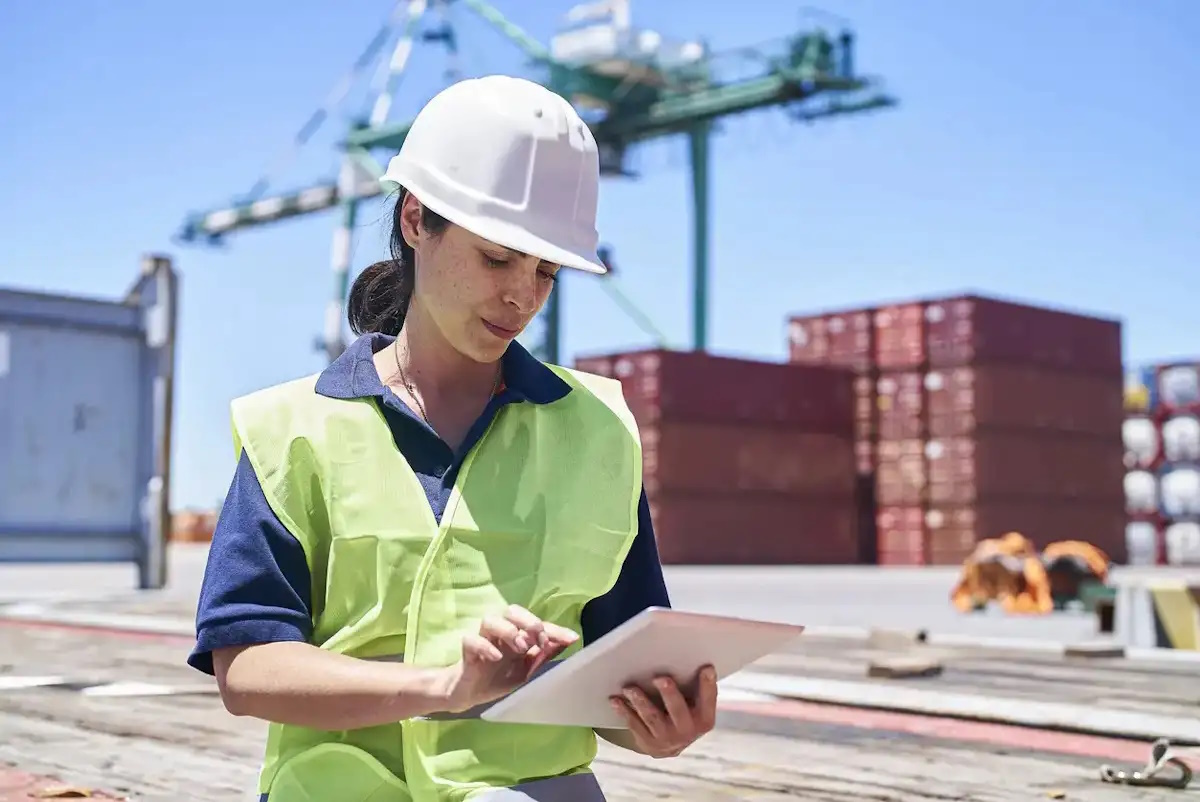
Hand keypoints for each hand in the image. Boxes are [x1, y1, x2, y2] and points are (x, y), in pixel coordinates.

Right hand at [442, 605, 578, 712]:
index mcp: (516, 635)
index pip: (536, 625)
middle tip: (539, 639)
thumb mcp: (526, 671)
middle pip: (511, 611)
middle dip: (529, 621)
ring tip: (520, 648)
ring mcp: (482, 639)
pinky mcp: (467, 652)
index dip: (555, 630)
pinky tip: (496, 657)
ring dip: (509, 631)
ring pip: (490, 620)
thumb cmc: (498, 678)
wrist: (468, 694)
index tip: (572, 638)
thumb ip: (542, 656)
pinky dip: (485, 646)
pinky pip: (471, 640)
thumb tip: (567, 642)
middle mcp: (500, 632)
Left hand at [609, 665, 717, 757]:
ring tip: (629, 688)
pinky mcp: (648, 744)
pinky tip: (615, 700)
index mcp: (704, 719)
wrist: (672, 745)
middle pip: (678, 710)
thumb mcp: (697, 705)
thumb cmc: (685, 713)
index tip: (706, 668)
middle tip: (659, 678)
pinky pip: (634, 725)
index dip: (708, 684)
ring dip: (640, 701)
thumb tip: (696, 659)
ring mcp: (667, 739)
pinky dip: (624, 711)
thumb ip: (697, 688)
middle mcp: (687, 731)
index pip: (708, 700)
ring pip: (652, 718)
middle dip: (669, 694)